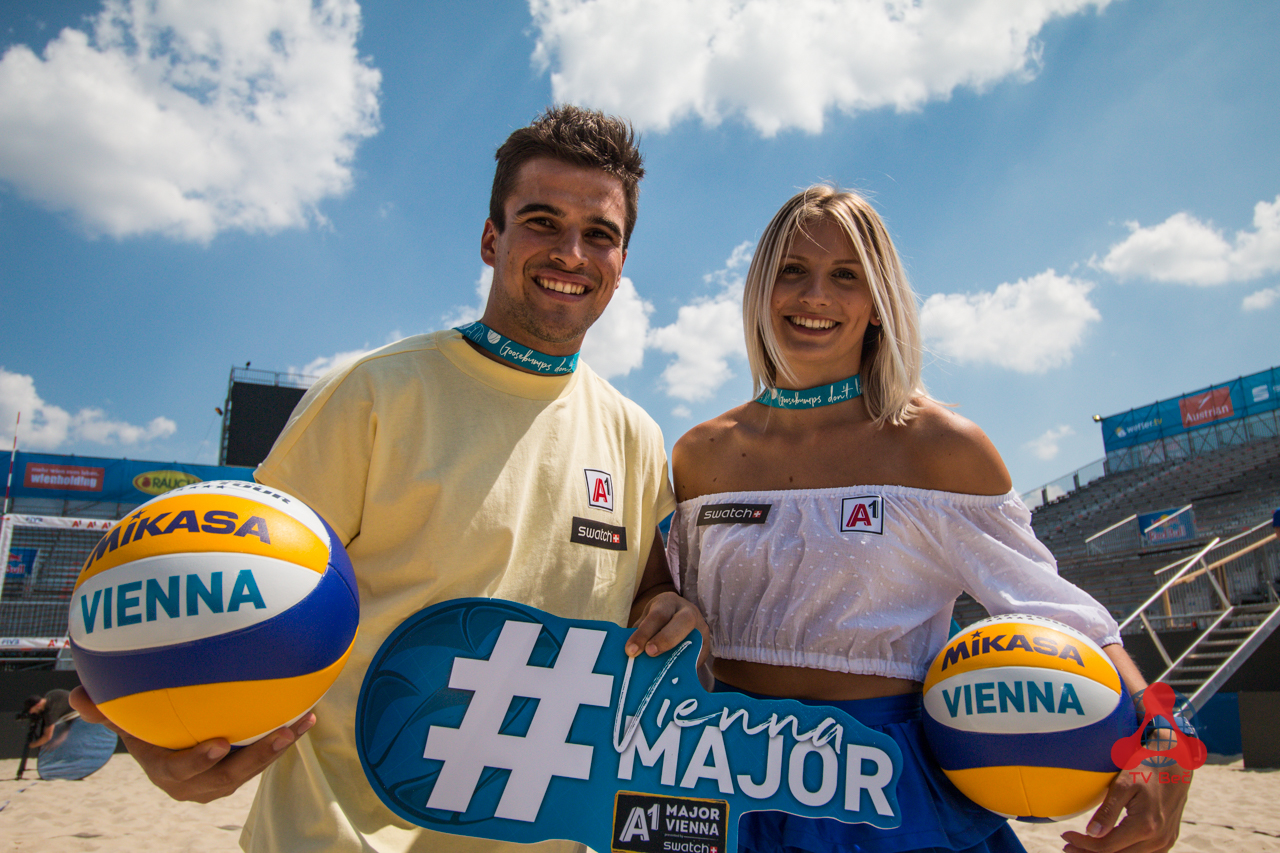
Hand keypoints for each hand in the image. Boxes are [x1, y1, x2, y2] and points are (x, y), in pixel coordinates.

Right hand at [70, 685, 314, 802]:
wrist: (172, 753)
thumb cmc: (148, 732)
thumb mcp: (127, 722)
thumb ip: (108, 710)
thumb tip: (78, 693)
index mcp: (168, 773)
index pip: (183, 770)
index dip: (201, 761)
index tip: (220, 743)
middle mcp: (199, 783)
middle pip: (230, 775)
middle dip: (257, 756)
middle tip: (279, 734)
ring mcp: (223, 780)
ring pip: (255, 767)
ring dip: (279, 747)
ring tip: (302, 723)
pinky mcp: (243, 770)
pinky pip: (266, 756)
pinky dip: (286, 737)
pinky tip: (308, 714)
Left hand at [626, 590, 712, 684]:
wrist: (677, 615)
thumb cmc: (656, 622)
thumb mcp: (646, 620)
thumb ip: (639, 634)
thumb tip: (629, 655)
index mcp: (669, 603)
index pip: (657, 616)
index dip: (644, 633)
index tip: (631, 650)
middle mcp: (688, 612)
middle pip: (683, 622)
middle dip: (666, 639)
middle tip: (650, 653)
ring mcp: (700, 628)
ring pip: (695, 640)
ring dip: (679, 657)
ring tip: (663, 672)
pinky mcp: (705, 645)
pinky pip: (698, 657)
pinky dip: (686, 668)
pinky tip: (673, 678)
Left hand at [1061, 762, 1190, 852]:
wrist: (1177, 765)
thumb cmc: (1146, 769)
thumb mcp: (1123, 784)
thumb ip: (1108, 811)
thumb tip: (1091, 834)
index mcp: (1145, 825)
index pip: (1107, 846)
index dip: (1083, 844)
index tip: (1065, 836)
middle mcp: (1158, 839)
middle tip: (1068, 847)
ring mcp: (1165, 842)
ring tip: (1083, 849)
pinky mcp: (1168, 840)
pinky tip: (1108, 849)